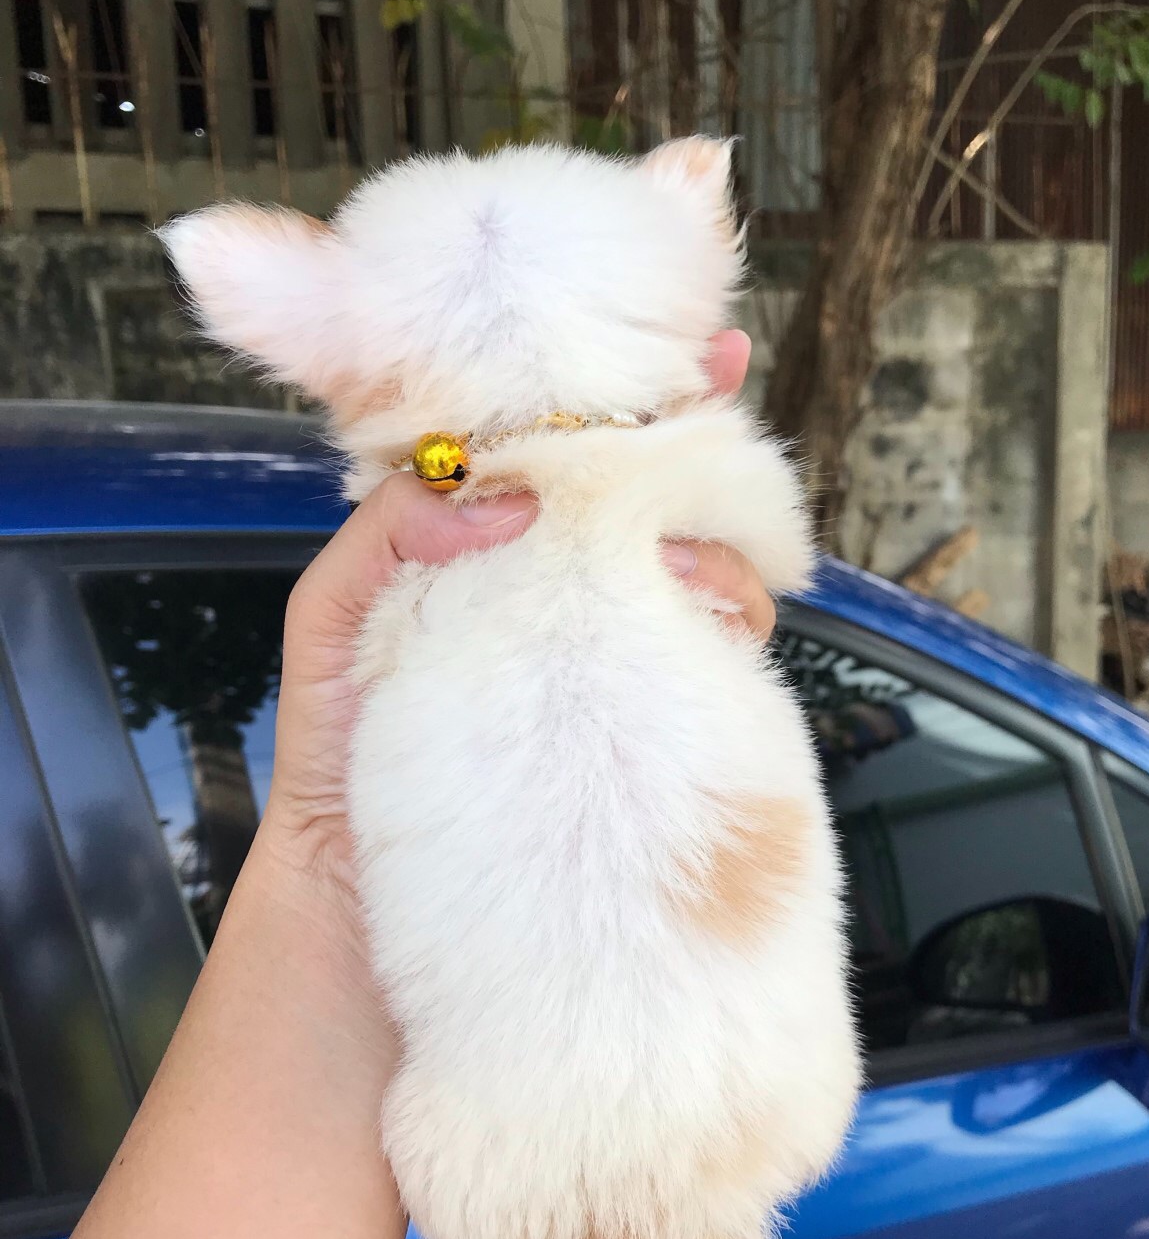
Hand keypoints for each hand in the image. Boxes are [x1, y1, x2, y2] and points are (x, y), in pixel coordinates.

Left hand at [264, 331, 774, 890]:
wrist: (363, 883)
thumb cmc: (336, 744)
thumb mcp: (332, 614)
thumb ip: (389, 530)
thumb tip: (502, 498)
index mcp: (492, 545)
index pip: (574, 451)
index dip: (641, 399)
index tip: (714, 354)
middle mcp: (561, 588)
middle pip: (657, 503)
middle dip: (704, 469)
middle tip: (717, 465)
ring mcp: (605, 654)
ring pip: (700, 574)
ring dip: (717, 554)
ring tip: (697, 570)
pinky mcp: (638, 720)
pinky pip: (704, 661)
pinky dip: (726, 632)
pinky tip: (720, 625)